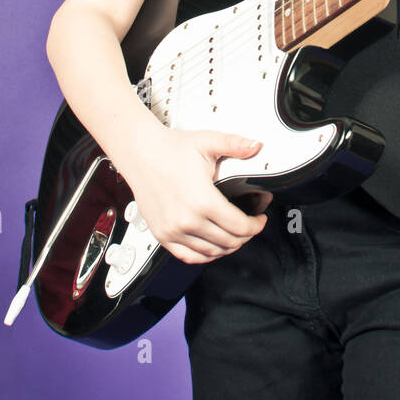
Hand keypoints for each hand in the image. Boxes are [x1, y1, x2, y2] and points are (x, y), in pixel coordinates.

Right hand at [123, 122, 273, 265]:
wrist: (140, 153)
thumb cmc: (170, 149)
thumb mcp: (207, 142)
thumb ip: (235, 144)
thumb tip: (256, 145)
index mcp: (202, 200)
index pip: (240, 226)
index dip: (256, 225)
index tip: (259, 220)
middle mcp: (187, 220)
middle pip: (228, 242)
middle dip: (245, 236)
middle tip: (250, 226)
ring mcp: (173, 230)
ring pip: (211, 253)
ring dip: (227, 247)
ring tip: (235, 236)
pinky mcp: (162, 235)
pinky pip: (188, 257)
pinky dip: (205, 256)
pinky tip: (213, 246)